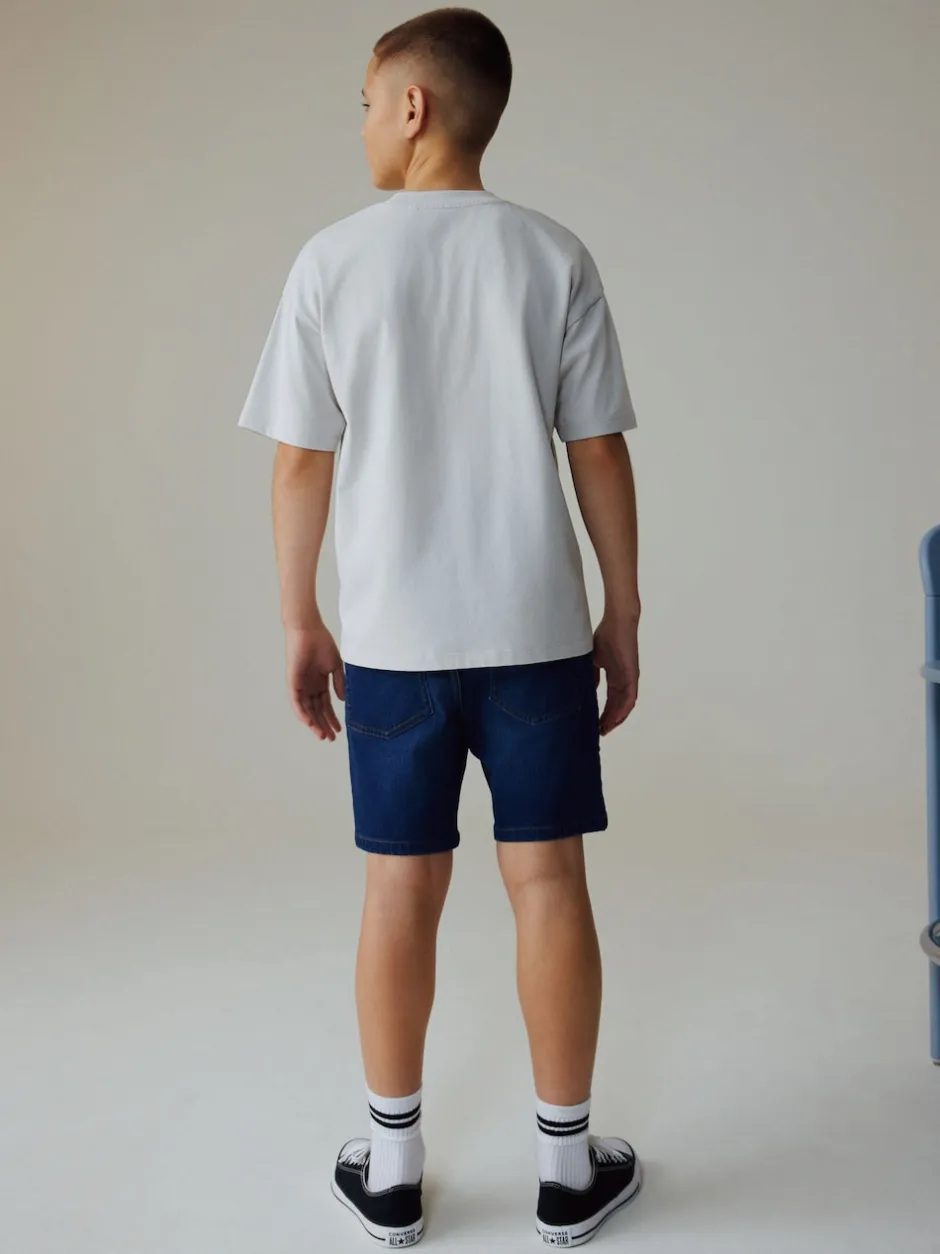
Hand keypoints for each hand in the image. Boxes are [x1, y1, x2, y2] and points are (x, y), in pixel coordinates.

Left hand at [284, 624, 344, 741]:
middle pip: (317, 711)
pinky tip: (310, 723)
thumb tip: (343, 700)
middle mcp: (310, 686)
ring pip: (307, 710)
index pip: (326, 705)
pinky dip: (302, 713)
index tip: (339, 730)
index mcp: (320, 682)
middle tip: (331, 739)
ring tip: (322, 735)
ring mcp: (301, 685)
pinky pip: (296, 702)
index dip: (332, 718)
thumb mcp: (335, 666)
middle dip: (324, 725)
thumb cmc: (322, 643)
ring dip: (314, 723)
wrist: (308, 630)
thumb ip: (339, 683)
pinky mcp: (293, 682)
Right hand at [593, 613, 638, 734]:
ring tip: (605, 730)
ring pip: (624, 705)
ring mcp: (629, 678)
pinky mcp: (632, 675)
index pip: (610, 700)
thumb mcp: (593, 659)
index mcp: (615, 676)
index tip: (595, 724)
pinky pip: (630, 697)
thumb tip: (586, 690)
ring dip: (616, 719)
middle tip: (598, 733)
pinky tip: (615, 720)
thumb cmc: (606, 635)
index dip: (603, 713)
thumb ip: (591, 675)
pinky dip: (623, 710)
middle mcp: (624, 680)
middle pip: (617, 706)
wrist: (617, 622)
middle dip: (608, 720)